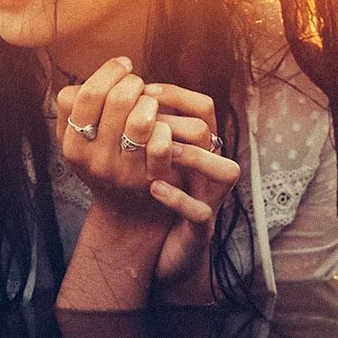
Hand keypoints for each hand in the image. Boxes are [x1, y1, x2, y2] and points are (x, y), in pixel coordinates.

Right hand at [54, 57, 170, 221]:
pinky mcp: (152, 180)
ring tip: (150, 104)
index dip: (108, 72)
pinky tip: (162, 127)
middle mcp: (94, 161)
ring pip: (141, 120)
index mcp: (72, 146)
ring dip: (150, 103)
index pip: (86, 95)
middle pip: (116, 101)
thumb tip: (108, 70)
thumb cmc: (104, 157)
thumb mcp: (79, 137)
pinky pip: (162, 143)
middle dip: (133, 82)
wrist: (126, 209)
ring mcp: (123, 172)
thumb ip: (79, 104)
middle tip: (138, 84)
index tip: (123, 66)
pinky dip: (166, 127)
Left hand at [138, 84, 240, 300]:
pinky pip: (200, 211)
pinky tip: (154, 188)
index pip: (202, 107)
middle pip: (212, 133)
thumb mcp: (146, 158)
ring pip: (225, 170)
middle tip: (146, 121)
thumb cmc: (153, 194)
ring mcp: (210, 197)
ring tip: (160, 151)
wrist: (159, 247)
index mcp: (198, 147)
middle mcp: (210, 168)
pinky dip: (178, 199)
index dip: (176, 95)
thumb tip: (112, 94)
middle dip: (178, 123)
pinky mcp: (201, 226)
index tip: (145, 90)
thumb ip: (140, 129)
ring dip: (190, 157)